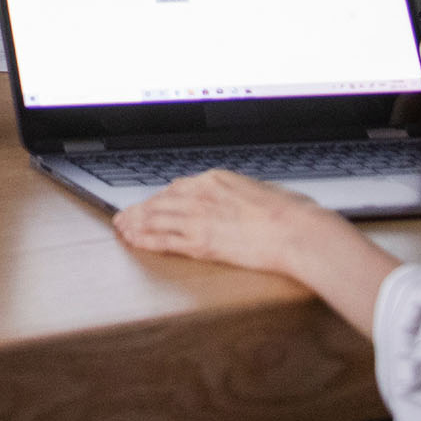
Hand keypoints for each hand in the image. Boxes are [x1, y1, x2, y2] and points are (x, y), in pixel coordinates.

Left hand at [114, 168, 397, 336]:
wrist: (298, 232)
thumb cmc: (293, 214)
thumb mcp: (264, 192)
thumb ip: (243, 195)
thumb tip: (244, 201)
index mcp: (218, 179)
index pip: (179, 186)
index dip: (162, 197)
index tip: (154, 202)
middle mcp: (202, 194)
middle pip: (162, 200)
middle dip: (141, 208)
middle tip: (126, 214)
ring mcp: (198, 217)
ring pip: (156, 218)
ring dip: (136, 223)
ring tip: (122, 228)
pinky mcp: (199, 241)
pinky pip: (163, 239)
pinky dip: (145, 239)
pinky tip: (134, 241)